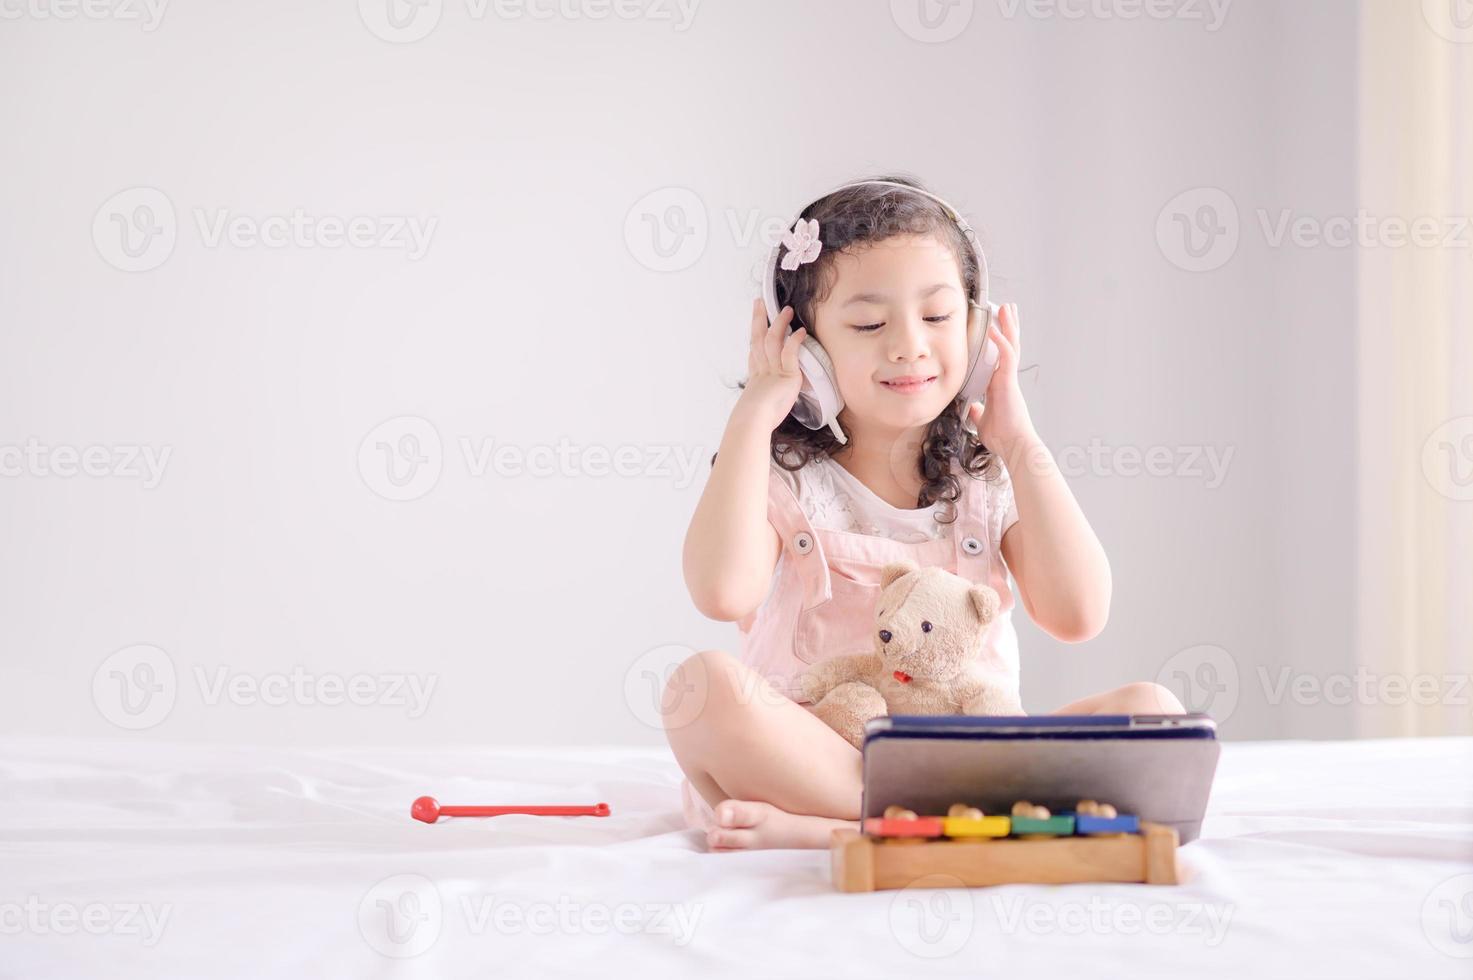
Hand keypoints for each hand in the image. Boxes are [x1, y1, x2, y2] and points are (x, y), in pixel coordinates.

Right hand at [734, 297, 807, 432]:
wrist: (754, 419)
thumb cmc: (754, 419)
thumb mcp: (757, 407)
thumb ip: (763, 400)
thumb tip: (760, 407)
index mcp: (756, 377)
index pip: (754, 352)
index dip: (754, 336)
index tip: (755, 325)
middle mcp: (762, 369)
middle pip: (758, 338)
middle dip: (759, 319)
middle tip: (759, 303)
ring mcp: (773, 369)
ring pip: (774, 339)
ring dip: (780, 323)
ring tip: (786, 310)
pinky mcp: (786, 373)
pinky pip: (790, 352)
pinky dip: (795, 340)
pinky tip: (800, 331)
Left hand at [967, 302, 1038, 463]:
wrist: (1013, 445)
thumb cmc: (1002, 437)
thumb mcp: (983, 421)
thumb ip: (978, 412)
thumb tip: (973, 408)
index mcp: (999, 385)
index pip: (1000, 357)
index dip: (1000, 341)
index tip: (997, 328)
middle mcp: (1006, 378)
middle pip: (1009, 346)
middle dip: (1008, 326)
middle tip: (1007, 308)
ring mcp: (1008, 378)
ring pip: (1011, 346)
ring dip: (1008, 326)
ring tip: (1006, 307)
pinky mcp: (1008, 381)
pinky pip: (1006, 356)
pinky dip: (1000, 341)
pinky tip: (993, 328)